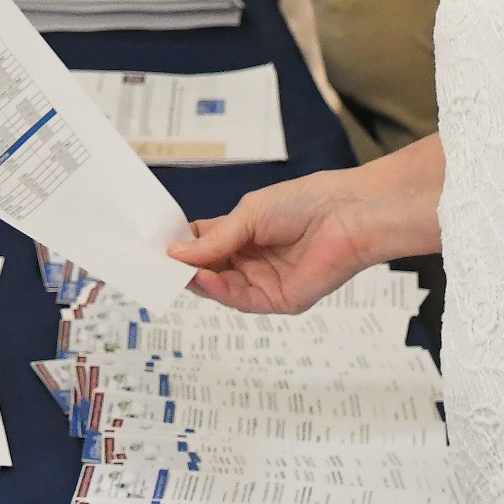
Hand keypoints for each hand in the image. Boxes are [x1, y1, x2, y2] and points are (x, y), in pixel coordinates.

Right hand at [168, 139, 445, 313]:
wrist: (346, 214)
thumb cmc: (303, 203)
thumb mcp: (248, 215)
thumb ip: (215, 239)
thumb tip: (176, 254)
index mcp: (245, 235)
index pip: (206, 246)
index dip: (183, 248)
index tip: (157, 247)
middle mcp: (253, 261)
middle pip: (210, 271)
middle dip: (185, 268)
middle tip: (157, 264)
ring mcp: (266, 282)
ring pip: (222, 288)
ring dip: (197, 281)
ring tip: (174, 271)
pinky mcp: (281, 300)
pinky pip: (243, 300)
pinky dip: (220, 291)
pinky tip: (204, 278)